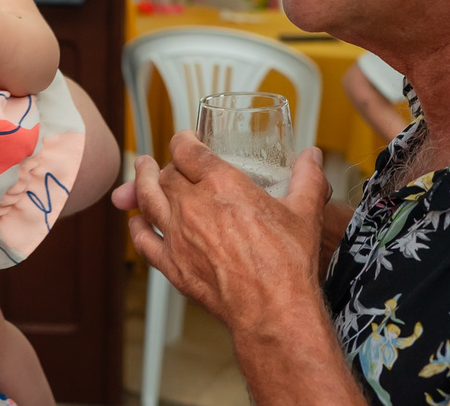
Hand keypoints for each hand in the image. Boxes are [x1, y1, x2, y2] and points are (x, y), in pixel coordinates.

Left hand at [117, 132, 329, 332]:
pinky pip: (143, 240)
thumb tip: (312, 156)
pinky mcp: (171, 264)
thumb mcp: (304, 212)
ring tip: (140, 172)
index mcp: (222, 184)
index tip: (186, 140)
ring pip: (147, 199)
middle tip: (167, 163)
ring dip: (140, 183)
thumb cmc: (288, 263)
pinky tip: (137, 222)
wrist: (273, 310)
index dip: (183, 140)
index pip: (187, 150)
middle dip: (165, 165)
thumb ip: (307, 177)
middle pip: (166, 174)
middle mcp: (193, 205)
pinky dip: (137, 227)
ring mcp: (178, 235)